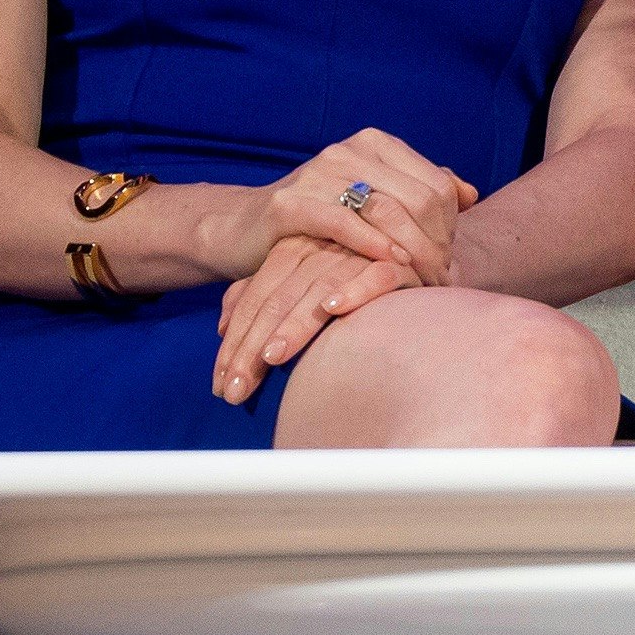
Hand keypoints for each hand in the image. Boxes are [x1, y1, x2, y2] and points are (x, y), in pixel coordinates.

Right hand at [201, 127, 477, 284]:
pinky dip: (372, 244)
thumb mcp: (374, 202)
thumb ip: (420, 190)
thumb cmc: (321, 221)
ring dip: (411, 251)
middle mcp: (348, 150)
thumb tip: (471, 193)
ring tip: (422, 282)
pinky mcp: (289, 202)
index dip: (450, 228)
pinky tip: (391, 264)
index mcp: (375, 144)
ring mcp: (317, 172)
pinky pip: (342, 222)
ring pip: (386, 209)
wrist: (246, 229)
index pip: (436, 185)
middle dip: (435, 245)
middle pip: (416, 199)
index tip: (450, 262)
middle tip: (441, 280)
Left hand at [212, 235, 423, 402]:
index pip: (256, 299)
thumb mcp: (299, 281)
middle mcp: (321, 247)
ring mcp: (358, 252)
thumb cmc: (351, 275)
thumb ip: (261, 295)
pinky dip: (355, 288)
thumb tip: (222, 326)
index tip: (221, 386)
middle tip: (237, 389)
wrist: (413, 246)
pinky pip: (375, 274)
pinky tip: (333, 309)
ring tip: (273, 357)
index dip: (236, 342)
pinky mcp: (399, 260)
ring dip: (296, 323)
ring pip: (318, 287)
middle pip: (279, 298)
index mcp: (293, 249)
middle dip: (253, 346)